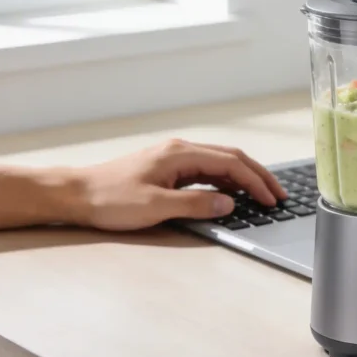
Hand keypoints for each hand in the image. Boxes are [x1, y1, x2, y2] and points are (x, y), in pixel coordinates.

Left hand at [68, 139, 287, 230]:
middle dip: (258, 175)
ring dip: (244, 176)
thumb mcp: (155, 207)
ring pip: (220, 162)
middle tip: (279, 194)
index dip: (256, 182)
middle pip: (231, 157)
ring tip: (263, 194)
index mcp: (180, 154)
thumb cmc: (110, 199)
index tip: (272, 199)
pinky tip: (232, 193)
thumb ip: (196, 205)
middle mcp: (180, 150)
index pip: (231, 163)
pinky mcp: (167, 168)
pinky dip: (226, 179)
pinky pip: (206, 169)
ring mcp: (174, 157)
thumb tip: (230, 204)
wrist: (77, 195)